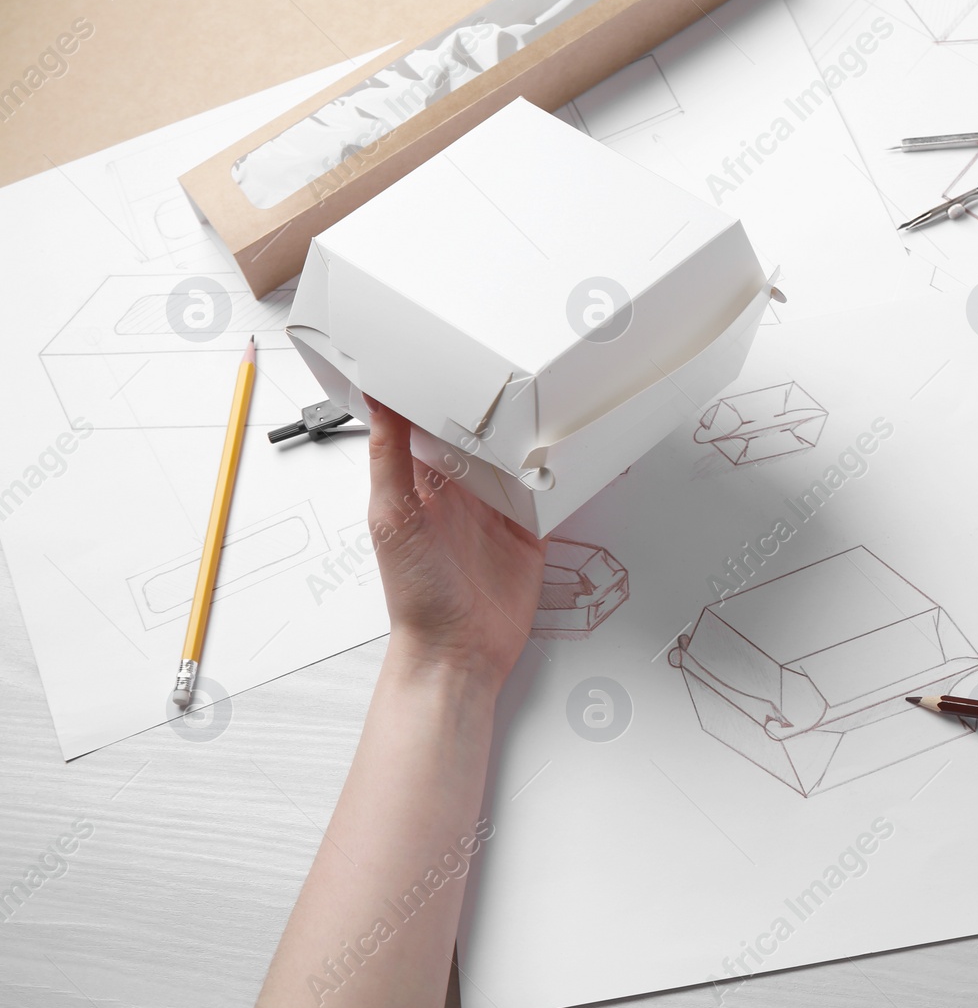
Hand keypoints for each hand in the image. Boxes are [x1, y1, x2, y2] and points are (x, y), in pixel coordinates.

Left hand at [365, 396, 546, 689]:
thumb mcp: (392, 516)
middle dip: (496, 410)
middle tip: (514, 368)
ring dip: (530, 440)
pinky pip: (547, 496)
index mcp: (422, 484)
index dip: (438, 393)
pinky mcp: (529, 534)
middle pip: (481, 438)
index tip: (452, 357)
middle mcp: (460, 494)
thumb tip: (377, 401)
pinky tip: (569, 456)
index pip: (430, 425)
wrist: (458, 651)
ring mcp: (496, 513)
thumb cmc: (415, 594)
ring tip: (547, 402)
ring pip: (517, 461)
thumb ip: (389, 458)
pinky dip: (559, 478)